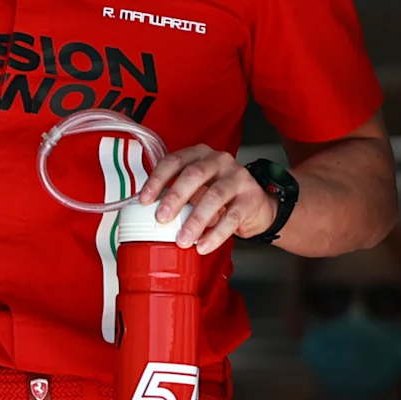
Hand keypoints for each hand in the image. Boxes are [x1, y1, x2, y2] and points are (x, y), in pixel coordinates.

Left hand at [136, 144, 275, 254]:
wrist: (256, 204)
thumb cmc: (220, 194)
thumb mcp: (197, 187)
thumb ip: (178, 193)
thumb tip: (149, 213)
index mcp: (199, 154)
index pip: (174, 161)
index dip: (157, 180)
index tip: (144, 200)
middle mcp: (219, 161)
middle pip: (194, 174)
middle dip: (175, 197)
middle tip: (162, 218)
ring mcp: (237, 177)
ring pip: (214, 196)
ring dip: (195, 220)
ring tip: (183, 240)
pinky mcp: (251, 197)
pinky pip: (232, 217)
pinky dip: (215, 234)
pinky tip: (204, 245)